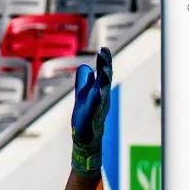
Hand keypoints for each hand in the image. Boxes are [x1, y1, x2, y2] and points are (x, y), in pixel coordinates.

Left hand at [70, 47, 113, 174]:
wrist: (86, 140)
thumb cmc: (86, 118)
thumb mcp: (83, 96)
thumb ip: (83, 81)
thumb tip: (85, 67)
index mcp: (99, 92)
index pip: (103, 74)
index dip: (104, 62)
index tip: (104, 48)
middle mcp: (101, 99)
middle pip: (105, 80)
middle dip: (105, 67)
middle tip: (105, 53)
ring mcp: (96, 109)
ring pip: (102, 92)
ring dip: (103, 81)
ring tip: (104, 69)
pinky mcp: (90, 119)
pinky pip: (94, 108)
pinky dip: (96, 99)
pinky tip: (97, 91)